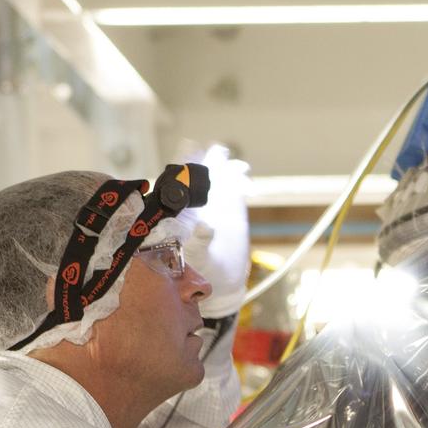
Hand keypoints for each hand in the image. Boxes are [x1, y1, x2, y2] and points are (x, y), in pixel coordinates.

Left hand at [181, 144, 250, 317]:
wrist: (221, 279)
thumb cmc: (201, 269)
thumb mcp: (196, 257)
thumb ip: (200, 243)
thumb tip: (206, 227)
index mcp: (180, 207)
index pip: (179, 177)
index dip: (184, 160)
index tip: (191, 148)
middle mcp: (196, 199)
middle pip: (200, 168)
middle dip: (208, 158)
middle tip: (218, 152)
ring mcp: (215, 201)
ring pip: (219, 174)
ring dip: (227, 167)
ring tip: (238, 168)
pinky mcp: (233, 207)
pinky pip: (237, 187)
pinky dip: (242, 182)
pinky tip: (248, 186)